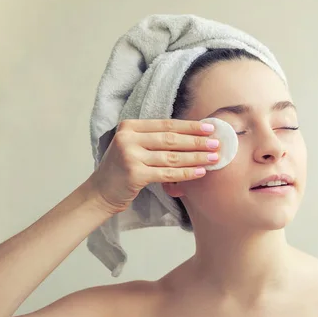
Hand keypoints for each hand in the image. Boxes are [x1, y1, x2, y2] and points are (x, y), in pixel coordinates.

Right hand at [87, 119, 218, 214]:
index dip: (189, 126)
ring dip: (196, 157)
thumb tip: (192, 135)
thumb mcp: (134, 146)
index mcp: (129, 126)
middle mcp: (128, 139)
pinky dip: (186, 173)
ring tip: (213, 158)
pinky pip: (167, 173)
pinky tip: (200, 172)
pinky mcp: (135, 174)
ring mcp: (130, 156)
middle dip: (197, 141)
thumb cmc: (123, 169)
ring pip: (172, 156)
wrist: (101, 192)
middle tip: (216, 143)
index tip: (209, 128)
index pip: (166, 124)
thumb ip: (154, 139)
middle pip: (171, 139)